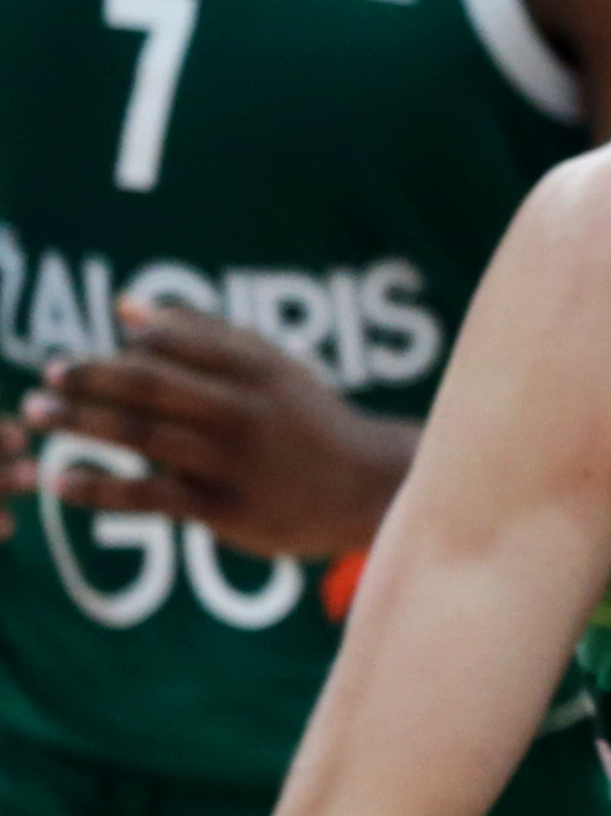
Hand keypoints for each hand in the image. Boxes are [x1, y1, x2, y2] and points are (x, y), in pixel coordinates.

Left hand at [7, 296, 416, 558]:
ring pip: (139, 435)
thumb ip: (200, 334)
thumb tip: (123, 307)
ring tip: (35, 415)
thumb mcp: (270, 367)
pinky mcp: (225, 509)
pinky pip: (148, 496)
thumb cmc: (308, 420)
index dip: (120, 348)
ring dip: (78, 422)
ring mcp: (233, 460)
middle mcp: (242, 409)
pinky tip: (60, 481)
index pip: (169, 342)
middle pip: (146, 385)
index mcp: (254, 367)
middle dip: (87, 377)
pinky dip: (98, 488)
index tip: (84, 359)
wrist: (371, 487)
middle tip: (47, 376)